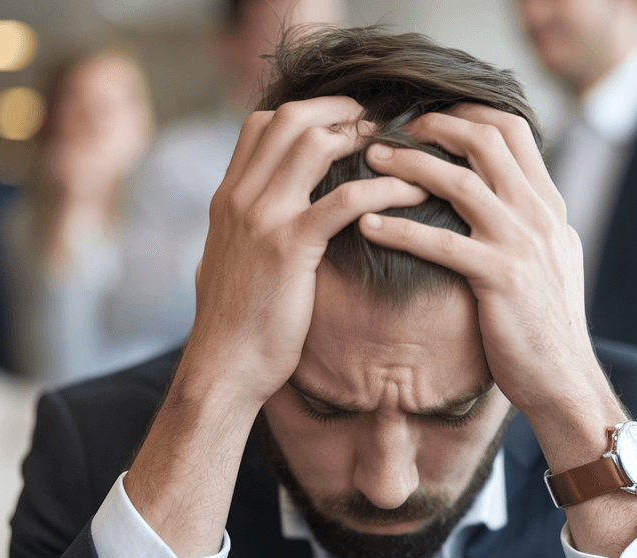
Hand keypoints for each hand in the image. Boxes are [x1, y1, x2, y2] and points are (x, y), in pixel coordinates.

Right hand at [124, 97, 426, 557]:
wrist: (224, 367)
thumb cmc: (235, 326)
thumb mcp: (231, 263)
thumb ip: (245, 231)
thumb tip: (263, 224)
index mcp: (228, 197)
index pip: (262, 123)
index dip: (309, 111)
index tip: (347, 122)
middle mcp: (241, 197)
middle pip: (292, 118)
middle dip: (342, 112)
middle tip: (383, 124)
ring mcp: (262, 218)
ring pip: (316, 143)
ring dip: (366, 139)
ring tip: (404, 150)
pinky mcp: (290, 247)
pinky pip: (345, 200)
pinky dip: (385, 188)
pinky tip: (413, 194)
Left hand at [359, 105, 623, 466]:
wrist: (564, 378)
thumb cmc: (548, 329)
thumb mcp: (552, 263)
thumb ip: (531, 227)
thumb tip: (506, 203)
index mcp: (549, 207)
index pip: (513, 130)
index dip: (466, 112)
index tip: (428, 115)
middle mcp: (538, 215)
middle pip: (485, 139)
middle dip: (433, 124)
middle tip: (391, 127)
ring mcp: (521, 243)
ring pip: (459, 181)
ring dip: (408, 164)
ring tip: (370, 161)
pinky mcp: (499, 277)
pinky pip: (439, 242)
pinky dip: (399, 229)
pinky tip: (367, 225)